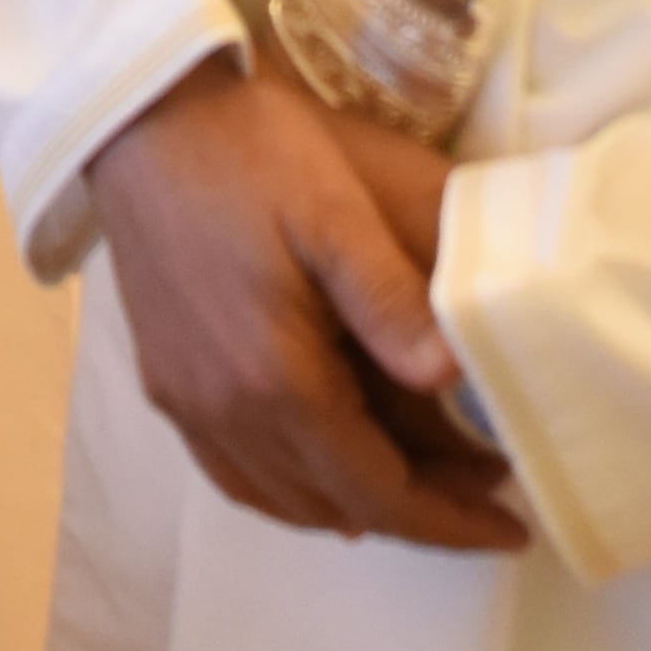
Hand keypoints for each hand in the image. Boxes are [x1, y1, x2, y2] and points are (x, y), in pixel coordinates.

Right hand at [86, 55, 524, 554]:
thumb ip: (391, 298)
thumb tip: (452, 376)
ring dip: (358, 504)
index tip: (511, 531)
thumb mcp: (336, 210)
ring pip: (285, 499)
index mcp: (276, 380)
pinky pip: (238, 473)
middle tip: (487, 492)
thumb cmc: (247, 153)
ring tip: (425, 481)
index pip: (377, 490)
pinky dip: (294, 489)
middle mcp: (226, 413)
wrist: (139, 119)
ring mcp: (188, 403)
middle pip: (336, 505)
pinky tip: (324, 465)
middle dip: (419, 514)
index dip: (449, 521)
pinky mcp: (168, 383)